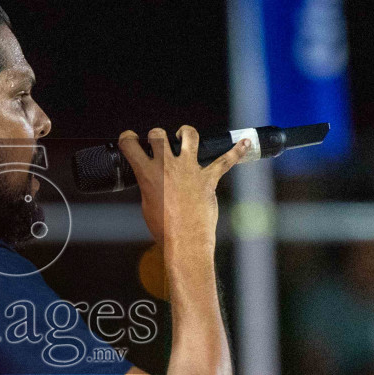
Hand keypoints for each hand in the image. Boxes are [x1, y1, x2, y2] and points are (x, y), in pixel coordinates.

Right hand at [118, 126, 248, 252]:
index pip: (131, 145)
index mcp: (147, 173)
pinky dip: (237, 151)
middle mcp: (167, 166)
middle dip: (157, 135)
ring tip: (184, 135)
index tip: (130, 139)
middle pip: (159, 134)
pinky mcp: (208, 178)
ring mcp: (189, 170)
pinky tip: (246, 143)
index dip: (128, 138)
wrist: (185, 241)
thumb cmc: (165, 229)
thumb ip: (150, 186)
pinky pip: (226, 161)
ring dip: (186, 133)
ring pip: (190, 136)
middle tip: (158, 142)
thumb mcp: (147, 205)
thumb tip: (155, 180)